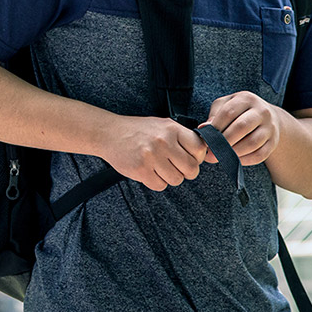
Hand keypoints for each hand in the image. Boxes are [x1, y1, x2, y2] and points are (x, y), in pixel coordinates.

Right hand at [101, 115, 216, 191]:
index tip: (189, 158)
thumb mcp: (162, 125)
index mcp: (172, 129)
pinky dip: (156, 182)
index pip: (199, 149)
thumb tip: (202, 153)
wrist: (109, 133)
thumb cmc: (137, 130)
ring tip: (159, 168)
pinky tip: (149, 171)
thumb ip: (182, 137)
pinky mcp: (140, 170)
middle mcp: (163, 141)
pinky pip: (160, 185)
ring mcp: (151, 156)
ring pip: (176, 180)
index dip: (197, 158)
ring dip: (170, 177)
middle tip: (176, 168)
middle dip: (186, 172)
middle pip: (191, 169)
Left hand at [204, 91, 281, 167]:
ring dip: (234, 152)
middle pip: (241, 127)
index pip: (229, 112)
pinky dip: (245, 160)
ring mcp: (270, 127)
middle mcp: (262, 111)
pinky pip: (260, 155)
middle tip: (210, 152)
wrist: (268, 117)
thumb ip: (215, 115)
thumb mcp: (226, 105)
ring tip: (221, 157)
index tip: (205, 139)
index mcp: (247, 99)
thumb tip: (204, 129)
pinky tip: (234, 160)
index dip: (215, 127)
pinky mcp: (273, 142)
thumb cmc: (240, 111)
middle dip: (223, 142)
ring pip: (252, 143)